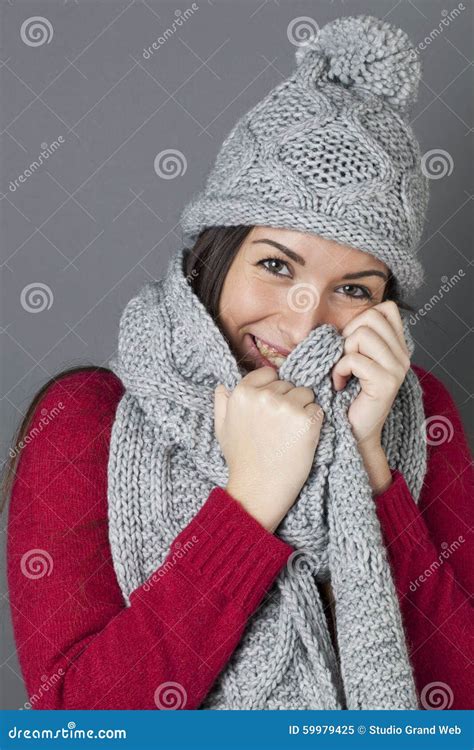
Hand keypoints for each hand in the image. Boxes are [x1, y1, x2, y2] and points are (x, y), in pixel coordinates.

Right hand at [214, 366, 323, 531]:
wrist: (259, 489)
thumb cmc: (241, 461)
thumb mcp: (222, 429)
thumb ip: (222, 404)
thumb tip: (223, 386)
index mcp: (242, 392)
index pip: (269, 373)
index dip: (273, 390)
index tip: (270, 411)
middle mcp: (264, 395)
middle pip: (289, 384)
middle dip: (288, 401)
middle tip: (279, 428)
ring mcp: (286, 406)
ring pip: (306, 394)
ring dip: (303, 410)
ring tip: (290, 434)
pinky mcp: (306, 420)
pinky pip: (317, 409)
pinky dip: (314, 423)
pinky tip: (301, 439)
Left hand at [331, 301, 410, 448]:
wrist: (354, 431)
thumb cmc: (348, 394)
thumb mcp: (354, 358)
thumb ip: (357, 336)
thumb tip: (339, 318)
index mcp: (398, 346)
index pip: (387, 309)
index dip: (361, 319)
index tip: (352, 344)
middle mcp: (403, 355)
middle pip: (371, 317)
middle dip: (349, 335)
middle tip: (345, 359)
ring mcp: (397, 368)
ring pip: (363, 334)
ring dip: (343, 353)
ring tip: (344, 372)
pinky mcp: (386, 382)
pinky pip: (354, 359)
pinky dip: (340, 370)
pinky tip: (340, 384)